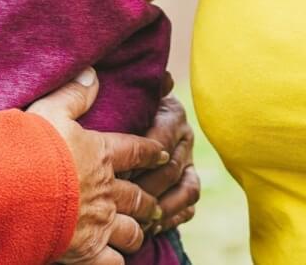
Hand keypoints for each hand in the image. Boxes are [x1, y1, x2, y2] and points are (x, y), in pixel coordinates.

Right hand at [28, 69, 167, 264]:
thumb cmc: (31, 146)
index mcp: (100, 155)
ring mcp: (99, 223)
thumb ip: (73, 94)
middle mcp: (107, 191)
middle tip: (156, 203)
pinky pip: (112, 262)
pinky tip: (114, 260)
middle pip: (139, 196)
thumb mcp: (51, 110)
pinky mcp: (87, 250)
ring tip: (137, 231)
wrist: (14, 188)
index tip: (163, 155)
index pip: (135, 152)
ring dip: (136, 231)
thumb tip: (93, 74)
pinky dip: (116, 261)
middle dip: (150, 199)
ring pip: (132, 232)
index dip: (151, 152)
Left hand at [133, 76, 199, 235]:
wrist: (126, 132)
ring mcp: (189, 163)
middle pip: (171, 168)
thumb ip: (140, 88)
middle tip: (121, 199)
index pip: (161, 137)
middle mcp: (185, 138)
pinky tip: (151, 228)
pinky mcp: (188, 186)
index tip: (116, 167)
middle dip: (146, 185)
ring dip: (162, 206)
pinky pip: (188, 207)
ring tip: (138, 218)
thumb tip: (165, 77)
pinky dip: (171, 218)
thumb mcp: (124, 97)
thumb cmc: (118, 112)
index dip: (140, 155)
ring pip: (186, 190)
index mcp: (172, 114)